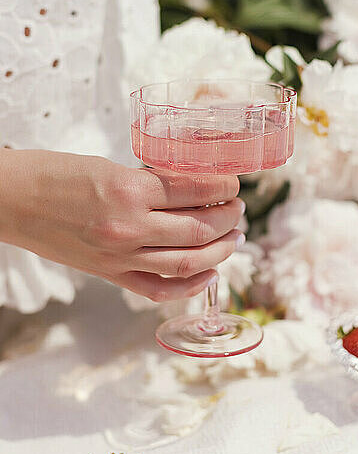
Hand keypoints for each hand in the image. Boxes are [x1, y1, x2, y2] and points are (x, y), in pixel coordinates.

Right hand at [0, 149, 243, 301]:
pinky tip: (209, 272)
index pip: (194, 189)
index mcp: (128, 190)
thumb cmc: (52, 175)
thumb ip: (148, 182)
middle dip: (229, 217)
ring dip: (220, 250)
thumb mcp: (106, 165)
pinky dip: (190, 285)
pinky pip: (159, 288)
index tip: (233, 181)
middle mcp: (129, 228)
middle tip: (238, 208)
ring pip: (187, 261)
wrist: (10, 202)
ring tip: (234, 236)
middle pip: (199, 228)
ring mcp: (120, 257)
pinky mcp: (110, 274)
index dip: (222, 185)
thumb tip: (188, 188)